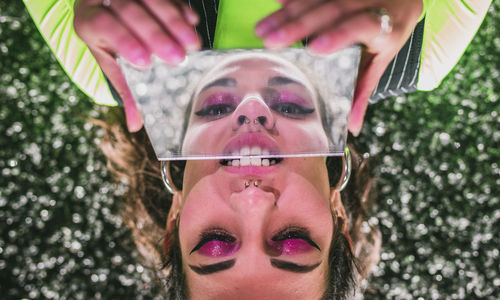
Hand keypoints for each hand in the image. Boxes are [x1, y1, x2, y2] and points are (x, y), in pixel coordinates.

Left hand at [74, 0, 199, 131]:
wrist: (104, 7)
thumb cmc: (108, 41)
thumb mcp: (111, 63)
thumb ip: (125, 89)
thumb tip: (135, 125)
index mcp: (88, 21)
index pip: (103, 25)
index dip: (125, 42)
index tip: (146, 61)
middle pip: (129, 11)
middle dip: (155, 35)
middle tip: (178, 58)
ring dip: (173, 21)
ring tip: (192, 44)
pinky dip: (180, 7)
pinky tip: (192, 22)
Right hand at [255, 0, 422, 134]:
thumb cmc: (386, 36)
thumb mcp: (379, 62)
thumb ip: (363, 91)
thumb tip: (353, 128)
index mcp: (383, 28)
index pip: (360, 27)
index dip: (338, 36)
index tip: (315, 48)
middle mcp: (367, 4)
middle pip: (331, 13)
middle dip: (297, 27)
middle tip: (271, 42)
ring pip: (316, 0)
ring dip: (286, 15)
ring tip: (262, 30)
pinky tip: (275, 3)